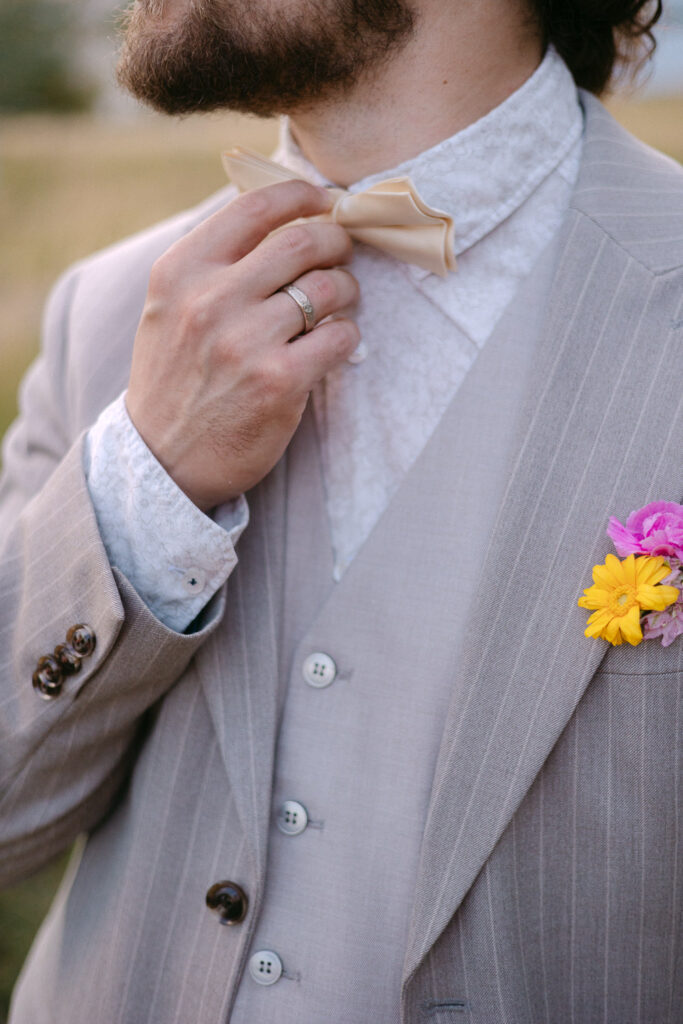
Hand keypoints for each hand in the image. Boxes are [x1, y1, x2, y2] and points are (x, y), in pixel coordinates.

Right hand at [126, 180, 359, 510]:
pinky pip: (339, 337)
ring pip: (328, 289)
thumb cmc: (175, 378)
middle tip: (343, 254)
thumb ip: (212, 263)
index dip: (302, 195)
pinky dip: (348, 336)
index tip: (324, 201)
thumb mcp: (170, 307)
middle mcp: (210, 300)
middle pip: (302, 242)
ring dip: (347, 291)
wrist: (162, 459)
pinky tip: (336, 344)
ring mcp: (245, 342)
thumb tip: (280, 217)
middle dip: (336, 242)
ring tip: (341, 304)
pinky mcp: (278, 382)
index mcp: (181, 271)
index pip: (254, 207)